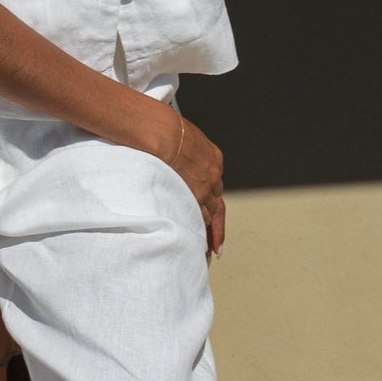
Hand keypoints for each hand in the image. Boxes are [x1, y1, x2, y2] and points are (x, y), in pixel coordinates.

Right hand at [162, 106, 225, 260]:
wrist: (163, 133)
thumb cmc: (163, 128)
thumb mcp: (181, 136)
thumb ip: (183, 152)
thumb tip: (171, 156)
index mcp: (213, 158)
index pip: (215, 185)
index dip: (213, 202)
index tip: (212, 215)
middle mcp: (214, 175)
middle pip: (218, 205)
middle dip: (218, 226)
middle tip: (217, 245)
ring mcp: (205, 188)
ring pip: (211, 216)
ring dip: (209, 233)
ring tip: (206, 251)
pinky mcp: (194, 197)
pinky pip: (200, 219)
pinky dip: (200, 232)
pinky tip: (197, 243)